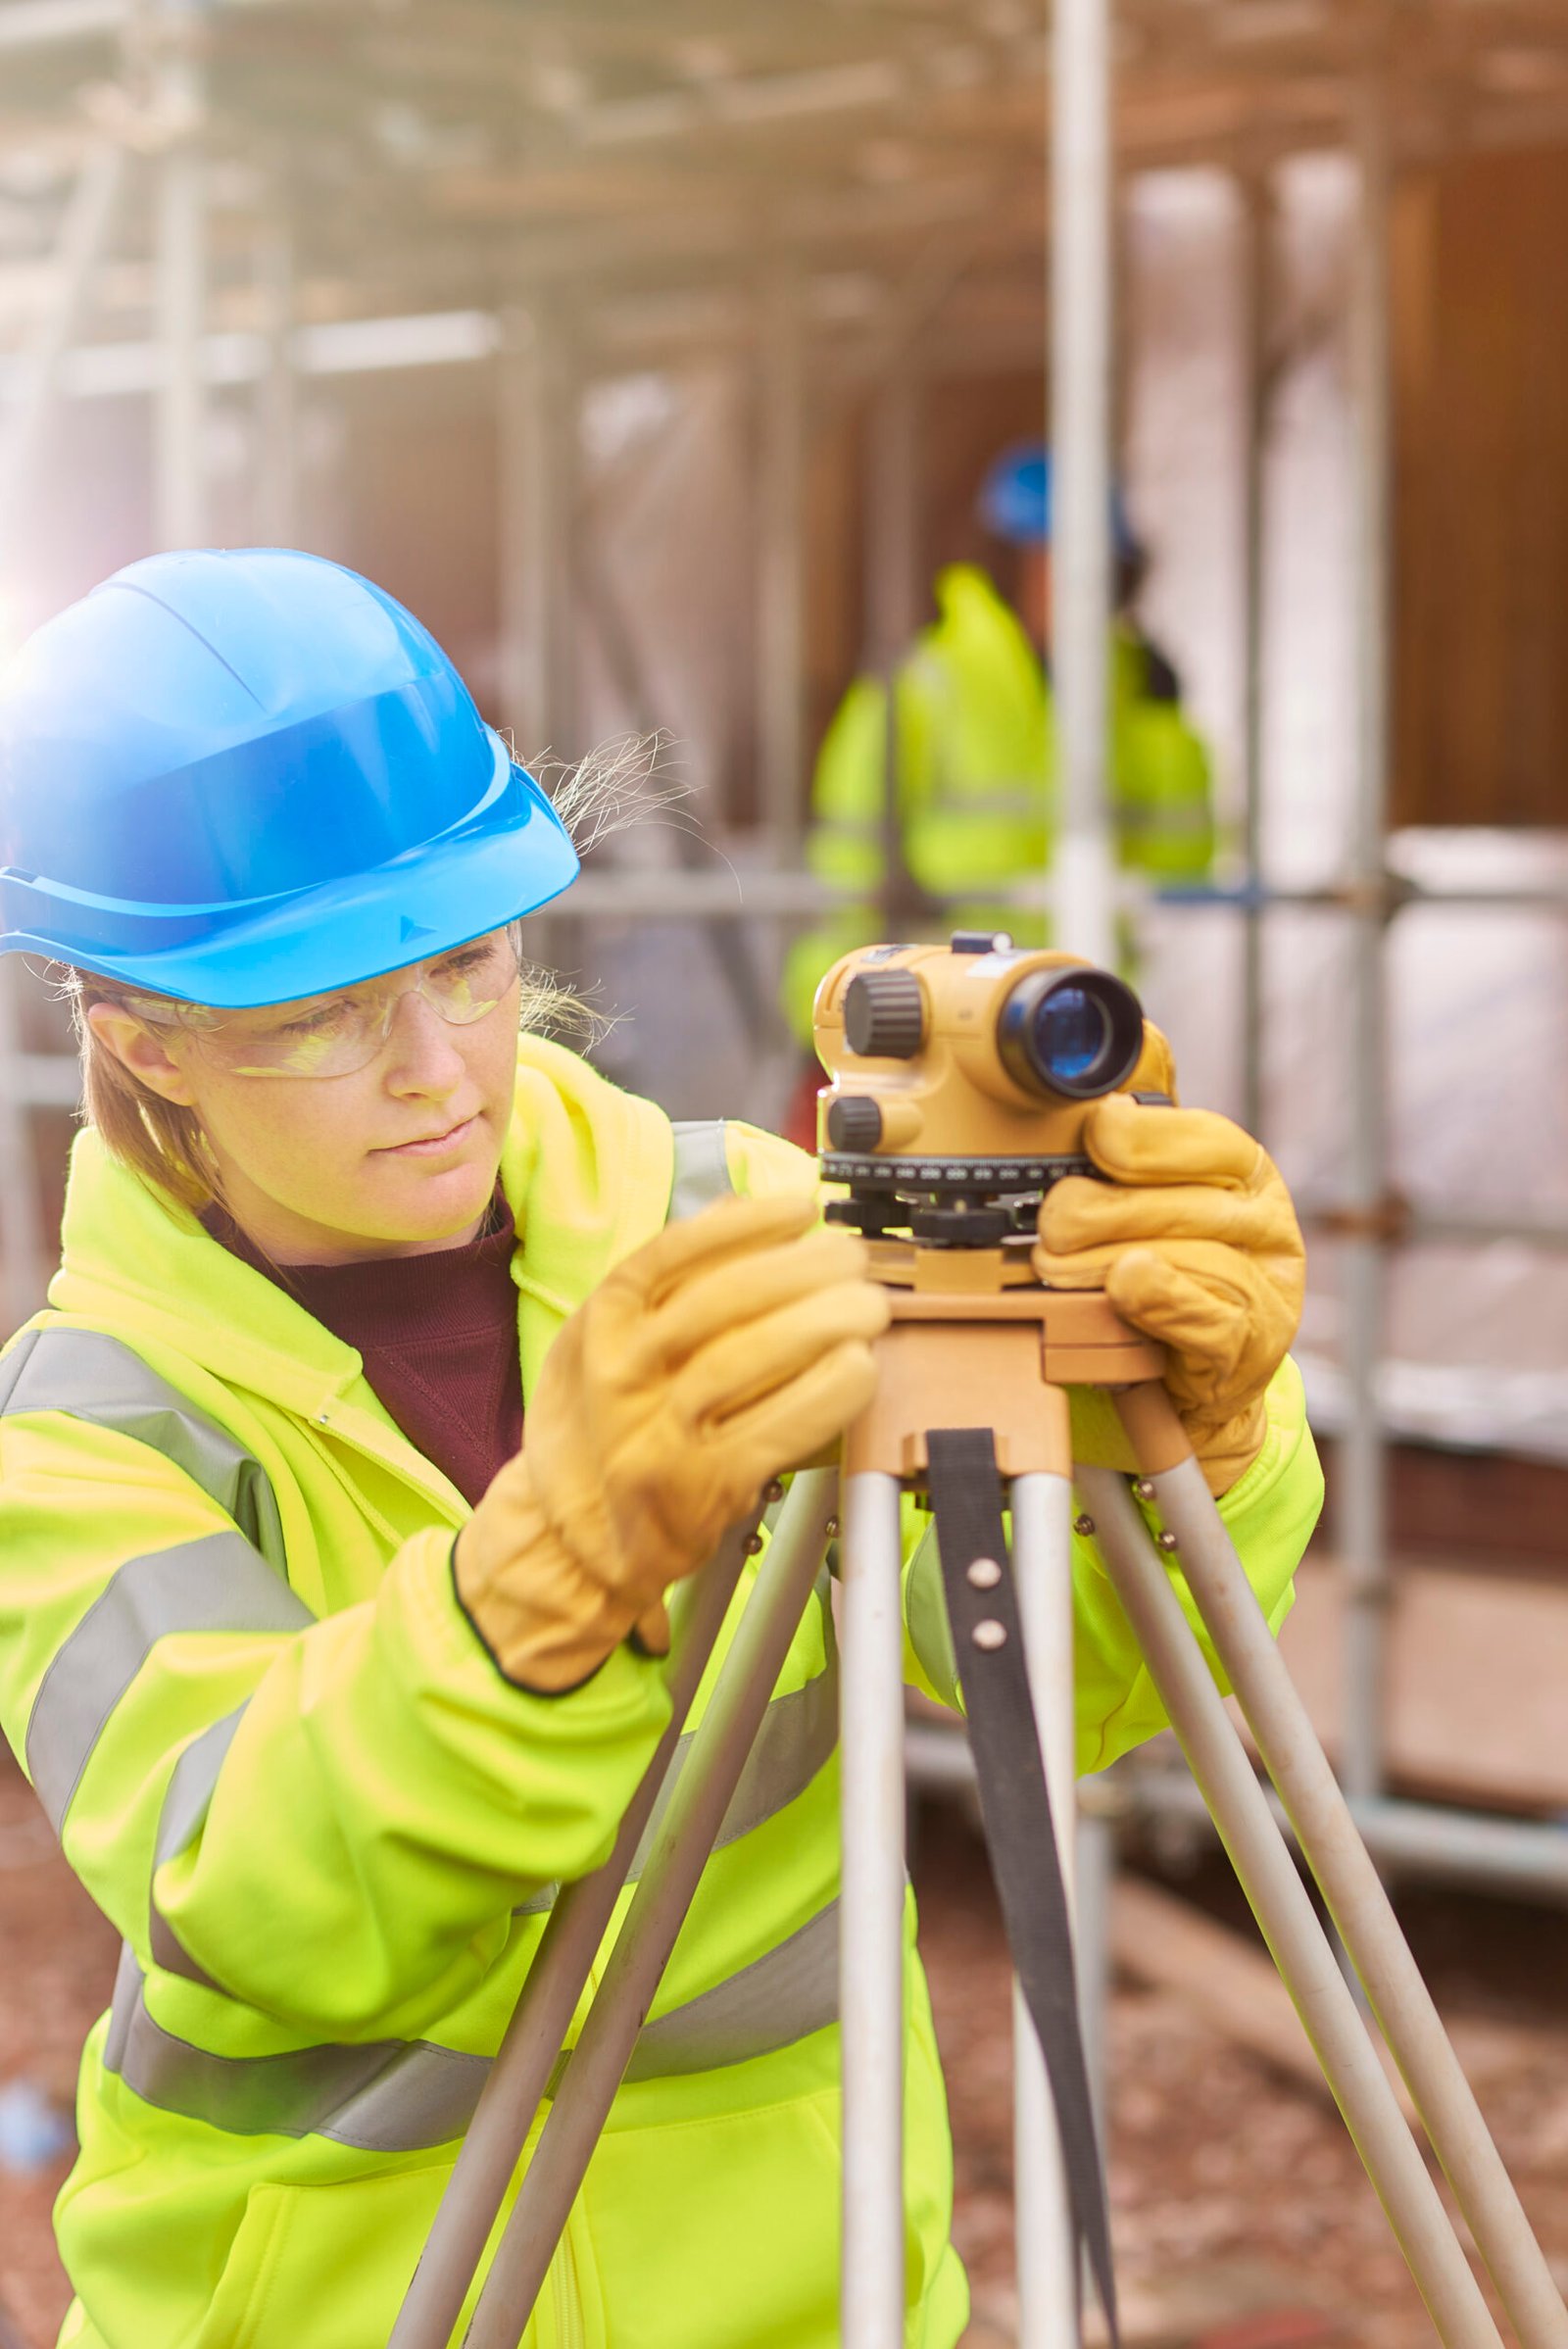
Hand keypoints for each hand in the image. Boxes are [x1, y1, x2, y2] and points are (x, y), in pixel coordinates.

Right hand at [456, 1195, 888, 1689]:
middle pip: (720, 1303)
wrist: (569, 1538)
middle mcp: (620, 1376)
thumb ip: (665, 1279)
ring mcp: (657, 1436)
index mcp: (599, 1325)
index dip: (745, 1226)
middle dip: (800, 1270)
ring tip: (868, 1305)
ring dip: (822, 1324)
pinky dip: (824, 1395)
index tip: (802, 1210)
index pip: (672, 1254)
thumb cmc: (599, 1427)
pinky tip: (860, 1367)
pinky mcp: (700, 1489)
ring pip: (746, 1362)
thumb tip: (735, 1206)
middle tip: (852, 1259)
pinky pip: (772, 1431)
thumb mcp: (602, 1341)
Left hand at [1034, 1093, 1304, 1495]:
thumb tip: (1134, 1039)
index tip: (1095, 1132)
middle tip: (1049, 1227)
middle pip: (1183, 1201)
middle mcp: (1266, 1221)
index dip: (1145, 1134)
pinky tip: (1126, 1286)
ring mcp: (1269, 1286)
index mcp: (1243, 1170)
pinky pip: (1209, 1316)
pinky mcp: (1253, 1348)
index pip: (1205, 1137)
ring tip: (1055, 1268)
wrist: (1194, 1382)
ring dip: (1107, 1260)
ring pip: (1187, 1255)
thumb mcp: (1152, 1195)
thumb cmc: (1163, 1272)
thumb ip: (1141, 1129)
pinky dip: (1163, 1300)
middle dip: (1101, 1210)